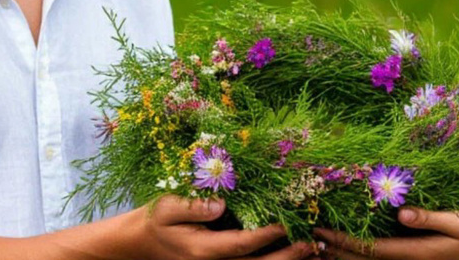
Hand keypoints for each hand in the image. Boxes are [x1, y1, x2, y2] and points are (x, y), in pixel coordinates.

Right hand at [126, 195, 318, 259]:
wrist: (145, 243)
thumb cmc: (158, 220)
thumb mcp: (167, 207)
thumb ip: (192, 207)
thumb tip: (221, 204)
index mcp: (204, 250)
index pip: (242, 244)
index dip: (267, 234)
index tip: (287, 221)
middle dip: (286, 256)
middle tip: (311, 244)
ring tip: (313, 252)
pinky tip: (297, 255)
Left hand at [313, 207, 458, 259]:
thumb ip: (431, 218)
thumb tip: (401, 214)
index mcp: (411, 251)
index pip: (367, 247)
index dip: (341, 238)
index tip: (318, 227)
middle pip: (360, 258)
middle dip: (332, 247)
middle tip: (306, 231)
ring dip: (341, 253)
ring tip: (316, 240)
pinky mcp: (411, 259)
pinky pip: (379, 258)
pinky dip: (358, 253)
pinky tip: (346, 246)